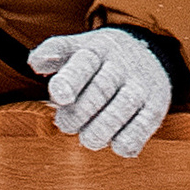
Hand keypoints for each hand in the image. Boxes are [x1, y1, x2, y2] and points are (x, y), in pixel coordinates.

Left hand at [30, 26, 170, 156]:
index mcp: (98, 49)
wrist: (150, 55)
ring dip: (97, 132)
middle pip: (99, 91)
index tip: (60, 96)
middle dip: (77, 115)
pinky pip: (139, 132)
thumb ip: (54, 52)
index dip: (69, 81)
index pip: (83, 63)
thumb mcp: (79, 47)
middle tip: (66, 124)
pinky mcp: (155, 108)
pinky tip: (113, 140)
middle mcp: (122, 66)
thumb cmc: (103, 59)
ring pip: (118, 113)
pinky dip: (122, 143)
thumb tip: (34, 62)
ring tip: (87, 136)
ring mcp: (141, 87)